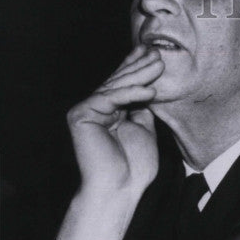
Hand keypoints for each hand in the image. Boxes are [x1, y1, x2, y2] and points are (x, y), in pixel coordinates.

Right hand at [67, 44, 162, 196]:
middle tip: (157, 52)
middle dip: (139, 66)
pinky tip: (150, 90)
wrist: (120, 188)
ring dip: (139, 75)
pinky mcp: (81, 115)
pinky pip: (110, 99)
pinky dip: (131, 94)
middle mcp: (95, 108)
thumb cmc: (134, 166)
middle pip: (119, 83)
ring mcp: (86, 110)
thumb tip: (149, 87)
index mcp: (109, 112)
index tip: (154, 54)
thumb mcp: (144, 129)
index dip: (138, 69)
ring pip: (115, 88)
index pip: (123, 86)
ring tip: (158, 64)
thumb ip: (142, 108)